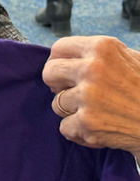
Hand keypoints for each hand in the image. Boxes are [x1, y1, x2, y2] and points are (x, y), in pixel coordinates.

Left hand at [42, 36, 139, 160]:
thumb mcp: (130, 58)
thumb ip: (99, 55)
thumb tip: (67, 58)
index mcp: (102, 48)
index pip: (59, 48)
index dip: (58, 61)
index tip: (65, 72)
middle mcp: (92, 69)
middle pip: (49, 73)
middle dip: (56, 84)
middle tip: (72, 92)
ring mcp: (88, 97)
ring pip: (56, 104)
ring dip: (72, 111)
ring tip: (97, 112)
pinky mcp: (87, 123)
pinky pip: (65, 128)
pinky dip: (79, 132)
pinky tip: (98, 128)